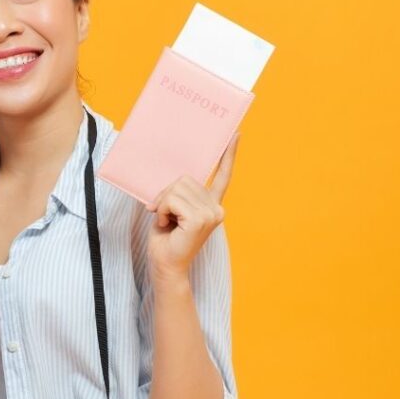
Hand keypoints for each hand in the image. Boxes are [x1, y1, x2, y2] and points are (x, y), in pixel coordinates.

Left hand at [145, 135, 237, 279]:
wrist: (166, 264)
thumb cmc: (166, 239)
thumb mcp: (172, 209)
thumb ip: (178, 193)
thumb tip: (174, 179)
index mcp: (211, 204)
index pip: (222, 175)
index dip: (229, 154)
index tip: (236, 134)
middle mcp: (216, 207)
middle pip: (183, 179)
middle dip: (166, 195)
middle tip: (164, 216)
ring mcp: (211, 213)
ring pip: (175, 189)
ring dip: (163, 204)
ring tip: (167, 222)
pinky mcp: (201, 219)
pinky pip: (171, 199)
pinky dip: (163, 210)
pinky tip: (167, 225)